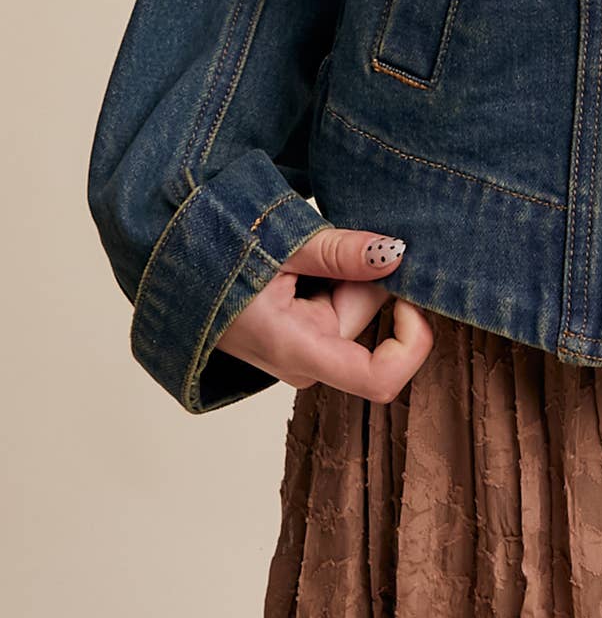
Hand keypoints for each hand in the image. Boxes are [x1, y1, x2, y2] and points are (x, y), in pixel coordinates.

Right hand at [212, 225, 434, 399]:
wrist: (174, 269)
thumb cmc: (216, 257)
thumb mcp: (281, 245)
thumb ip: (340, 252)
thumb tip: (396, 254)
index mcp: (299, 350)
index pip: (380, 379)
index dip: (412, 340)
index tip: (409, 293)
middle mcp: (306, 361)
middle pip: (366, 314)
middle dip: (360, 270)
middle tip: (322, 239)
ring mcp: (302, 351)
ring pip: (352, 303)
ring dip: (341, 269)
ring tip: (297, 251)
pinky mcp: (299, 337)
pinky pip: (334, 302)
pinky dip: (330, 276)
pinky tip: (298, 262)